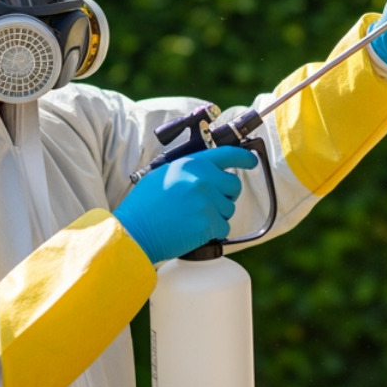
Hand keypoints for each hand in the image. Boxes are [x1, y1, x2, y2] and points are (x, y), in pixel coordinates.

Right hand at [113, 146, 256, 262]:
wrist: (135, 231)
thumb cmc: (144, 206)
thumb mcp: (163, 174)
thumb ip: (188, 170)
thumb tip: (209, 171)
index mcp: (191, 164)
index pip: (226, 154)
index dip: (243, 157)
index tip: (251, 160)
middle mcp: (202, 179)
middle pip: (234, 186)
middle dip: (226, 195)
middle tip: (208, 204)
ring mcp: (207, 201)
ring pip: (229, 209)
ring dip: (217, 215)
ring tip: (193, 218)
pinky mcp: (209, 222)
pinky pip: (224, 228)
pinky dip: (213, 232)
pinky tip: (195, 231)